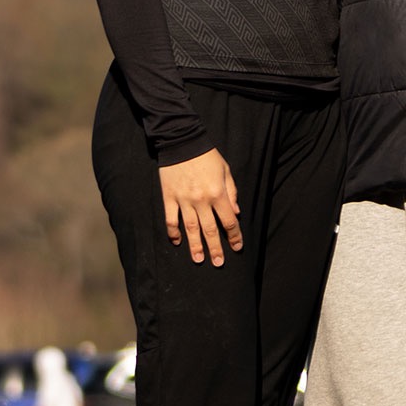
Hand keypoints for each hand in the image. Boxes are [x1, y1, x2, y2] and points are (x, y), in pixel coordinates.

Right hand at [159, 148, 240, 264]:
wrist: (182, 143)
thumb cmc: (208, 157)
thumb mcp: (226, 171)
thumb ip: (232, 193)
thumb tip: (236, 213)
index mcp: (218, 194)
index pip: (229, 221)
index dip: (234, 236)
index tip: (237, 247)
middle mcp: (201, 200)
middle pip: (209, 229)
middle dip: (215, 248)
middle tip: (218, 263)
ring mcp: (183, 200)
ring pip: (190, 229)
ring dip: (194, 245)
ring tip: (198, 260)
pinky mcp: (168, 198)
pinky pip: (170, 219)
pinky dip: (173, 232)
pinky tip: (176, 242)